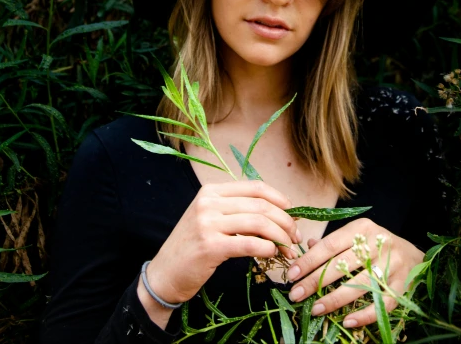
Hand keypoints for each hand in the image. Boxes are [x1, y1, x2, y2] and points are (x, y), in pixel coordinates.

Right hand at [144, 180, 301, 305]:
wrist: (164, 274)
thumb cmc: (192, 248)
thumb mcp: (210, 220)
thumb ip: (236, 211)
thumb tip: (276, 212)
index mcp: (211, 191)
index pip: (254, 187)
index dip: (279, 198)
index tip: (293, 212)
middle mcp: (209, 202)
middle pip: (260, 205)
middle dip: (285, 220)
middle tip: (296, 235)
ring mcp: (208, 223)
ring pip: (259, 223)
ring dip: (280, 236)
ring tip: (289, 248)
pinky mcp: (210, 246)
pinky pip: (249, 244)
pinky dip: (267, 249)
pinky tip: (272, 255)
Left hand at [285, 217, 423, 328]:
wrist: (415, 256)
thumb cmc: (377, 246)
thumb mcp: (356, 237)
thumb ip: (333, 242)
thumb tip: (307, 245)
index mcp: (362, 228)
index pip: (330, 244)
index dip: (309, 260)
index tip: (291, 275)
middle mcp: (377, 243)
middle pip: (341, 264)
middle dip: (315, 281)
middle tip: (296, 294)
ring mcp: (392, 264)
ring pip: (359, 284)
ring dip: (335, 298)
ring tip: (315, 309)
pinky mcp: (403, 284)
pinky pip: (382, 302)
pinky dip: (365, 314)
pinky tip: (348, 320)